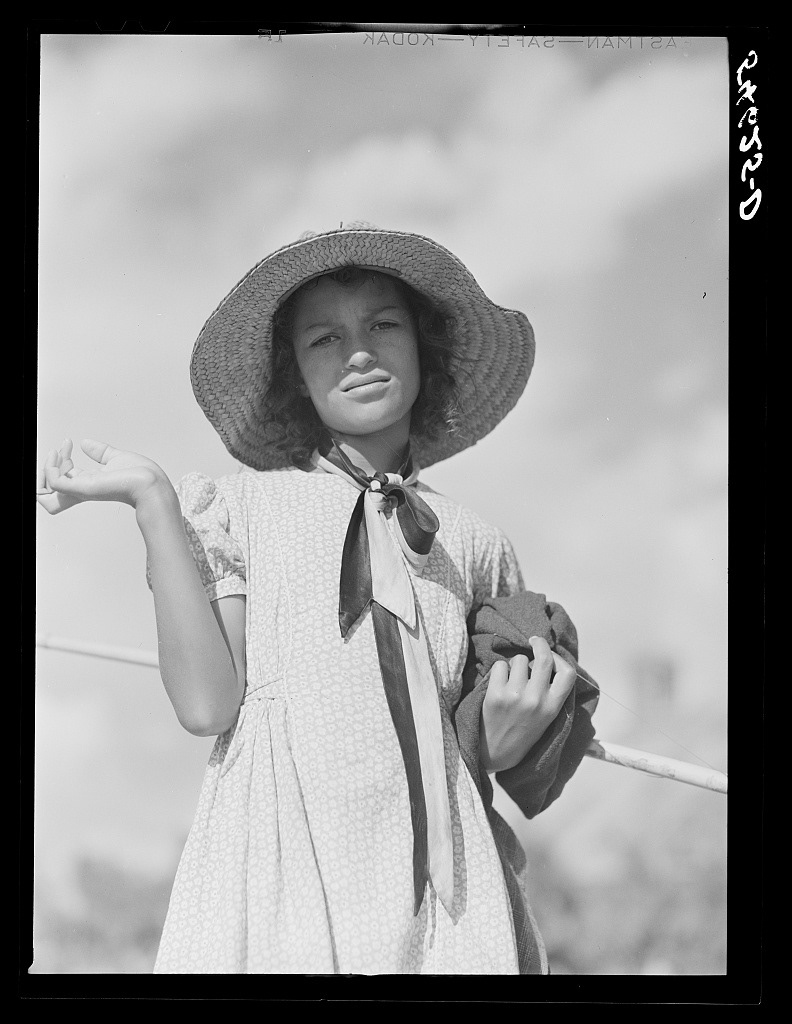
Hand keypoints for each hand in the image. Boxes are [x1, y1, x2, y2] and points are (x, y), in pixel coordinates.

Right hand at [36, 438, 173, 514]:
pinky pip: (54, 482)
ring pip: (44, 491)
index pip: (64, 477)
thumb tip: (85, 443)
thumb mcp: (114, 458)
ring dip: (45, 469)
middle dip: (47, 469)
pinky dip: (50, 469)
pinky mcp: (82, 488)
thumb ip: (99, 451)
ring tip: (56, 453)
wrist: (151, 483)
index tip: (68, 443)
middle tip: (56, 451)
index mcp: (90, 483)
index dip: (60, 460)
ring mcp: (81, 489)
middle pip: (50, 490)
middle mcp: (83, 489)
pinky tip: (60, 455)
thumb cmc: (141, 476)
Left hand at [480, 635, 575, 773]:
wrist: (495, 752)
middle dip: (539, 644)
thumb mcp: (546, 717)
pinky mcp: (495, 694)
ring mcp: (515, 696)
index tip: (550, 655)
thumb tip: (548, 659)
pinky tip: (499, 684)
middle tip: (533, 641)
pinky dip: (499, 670)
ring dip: (515, 664)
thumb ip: (551, 692)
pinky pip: (500, 665)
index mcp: (553, 707)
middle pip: (543, 658)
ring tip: (512, 679)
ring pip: (519, 659)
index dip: (559, 659)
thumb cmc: (522, 732)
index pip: (568, 673)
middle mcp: (536, 700)